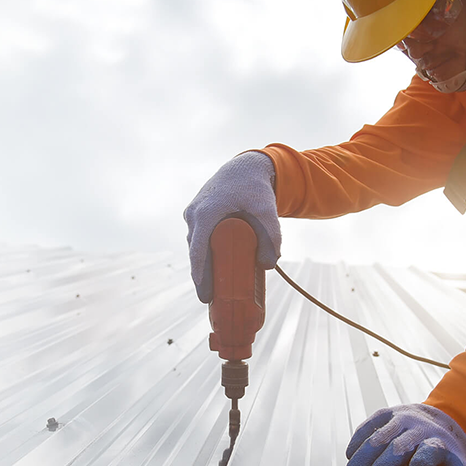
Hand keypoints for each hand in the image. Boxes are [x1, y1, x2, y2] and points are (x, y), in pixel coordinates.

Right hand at [183, 151, 280, 302]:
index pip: (199, 250)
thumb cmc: (255, 187)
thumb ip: (272, 236)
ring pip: (196, 245)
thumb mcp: (267, 210)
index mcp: (207, 213)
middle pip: (195, 251)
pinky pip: (197, 238)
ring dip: (201, 265)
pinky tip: (209, 269)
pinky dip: (202, 254)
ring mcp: (193, 213)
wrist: (245, 167)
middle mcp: (195, 213)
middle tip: (210, 299)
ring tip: (211, 288)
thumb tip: (269, 265)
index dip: (200, 275)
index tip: (204, 295)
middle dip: (201, 276)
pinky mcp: (196, 214)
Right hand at [343, 403, 465, 465]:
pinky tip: (350, 454)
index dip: (423, 459)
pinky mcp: (386, 413)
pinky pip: (369, 425)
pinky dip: (358, 439)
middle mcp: (418, 429)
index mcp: (437, 443)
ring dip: (363, 456)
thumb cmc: (444, 447)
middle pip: (398, 447)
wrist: (440, 416)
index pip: (430, 451)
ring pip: (379, 437)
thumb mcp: (458, 463)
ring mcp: (400, 419)